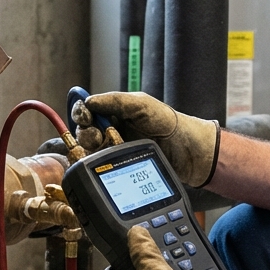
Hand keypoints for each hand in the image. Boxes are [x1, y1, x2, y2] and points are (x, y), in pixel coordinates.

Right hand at [80, 92, 219, 186]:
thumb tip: (87, 101)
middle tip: (101, 136)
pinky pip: (102, 167)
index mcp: (115, 111)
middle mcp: (112, 129)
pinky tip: (109, 163)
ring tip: (112, 148)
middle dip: (88, 134)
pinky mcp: (120, 167)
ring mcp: (116, 149)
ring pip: (91, 150)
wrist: (188, 152)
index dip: (82, 113)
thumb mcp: (141, 105)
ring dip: (95, 149)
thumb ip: (114, 101)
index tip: (85, 117)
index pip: (87, 110)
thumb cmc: (169, 124)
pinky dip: (101, 166)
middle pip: (85, 132)